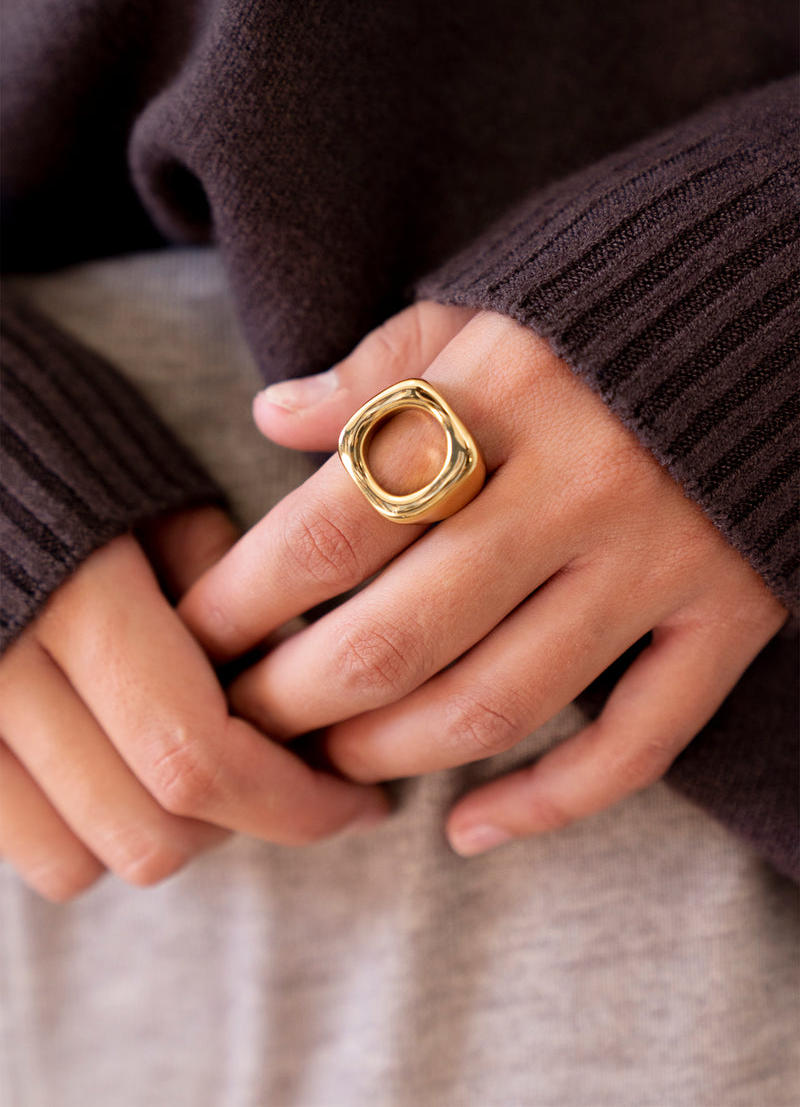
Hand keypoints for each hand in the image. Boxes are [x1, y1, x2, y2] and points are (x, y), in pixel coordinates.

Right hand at [0, 506, 387, 900]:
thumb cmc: (61, 453)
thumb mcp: (160, 494)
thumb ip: (230, 590)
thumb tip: (302, 684)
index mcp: (75, 591)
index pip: (199, 756)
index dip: (294, 802)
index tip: (358, 803)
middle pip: (148, 830)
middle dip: (242, 825)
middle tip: (291, 786)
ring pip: (79, 860)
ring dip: (162, 834)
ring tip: (200, 774)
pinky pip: (18, 849)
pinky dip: (83, 834)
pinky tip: (121, 775)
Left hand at [181, 304, 787, 856]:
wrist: (787, 302)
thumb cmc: (608, 311)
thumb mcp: (488, 307)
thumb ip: (378, 366)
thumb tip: (270, 418)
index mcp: (499, 395)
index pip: (331, 526)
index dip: (243, 601)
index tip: (196, 641)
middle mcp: (575, 486)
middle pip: (396, 637)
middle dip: (294, 700)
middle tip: (247, 720)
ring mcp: (658, 560)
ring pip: (497, 702)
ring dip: (392, 754)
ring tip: (333, 762)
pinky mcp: (728, 613)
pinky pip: (639, 741)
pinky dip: (551, 804)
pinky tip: (471, 829)